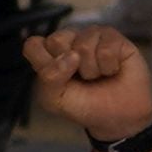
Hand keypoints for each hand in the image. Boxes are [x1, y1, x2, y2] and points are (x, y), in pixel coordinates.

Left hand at [29, 19, 151, 150]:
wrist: (118, 114)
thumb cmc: (84, 104)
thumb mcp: (55, 100)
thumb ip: (50, 77)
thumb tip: (72, 55)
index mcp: (47, 54)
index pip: (33, 45)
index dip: (44, 62)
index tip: (57, 78)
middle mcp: (67, 41)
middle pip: (56, 40)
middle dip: (70, 67)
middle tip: (80, 77)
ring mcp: (90, 36)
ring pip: (83, 46)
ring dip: (92, 70)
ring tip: (98, 75)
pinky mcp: (113, 37)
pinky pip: (106, 49)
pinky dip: (109, 67)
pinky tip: (112, 70)